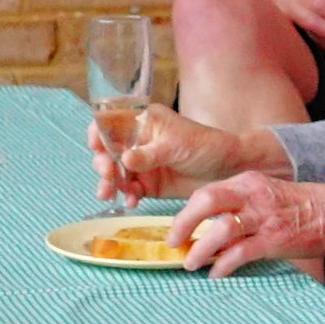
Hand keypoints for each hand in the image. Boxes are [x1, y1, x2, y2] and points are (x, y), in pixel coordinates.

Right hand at [100, 106, 264, 204]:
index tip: (95, 146)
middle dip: (102, 164)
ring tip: (109, 193)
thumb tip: (124, 158)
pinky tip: (131, 201)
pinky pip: (129, 190)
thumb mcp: (176, 145)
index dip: (98, 132)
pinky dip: (126, 196)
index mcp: (143, 122)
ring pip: (115, 173)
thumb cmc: (205, 145)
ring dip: (109, 183)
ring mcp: (142, 165)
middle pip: (107, 151)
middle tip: (107, 175)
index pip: (111, 122)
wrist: (229, 169)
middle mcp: (138, 142)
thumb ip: (149, 153)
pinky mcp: (149, 185)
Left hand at [166, 171, 324, 274]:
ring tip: (191, 264)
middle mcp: (252, 195)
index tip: (176, 230)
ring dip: (200, 249)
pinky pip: (240, 253)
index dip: (185, 213)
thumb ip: (240, 204)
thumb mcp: (266, 194)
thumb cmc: (301, 207)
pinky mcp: (274, 240)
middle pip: (205, 202)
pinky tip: (216, 274)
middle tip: (174, 244)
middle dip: (183, 224)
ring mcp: (263, 218)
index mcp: (247, 182)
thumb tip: (210, 227)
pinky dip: (223, 265)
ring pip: (219, 230)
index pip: (206, 193)